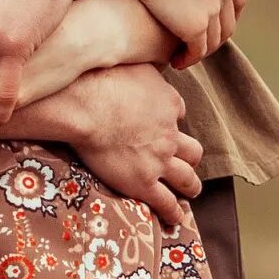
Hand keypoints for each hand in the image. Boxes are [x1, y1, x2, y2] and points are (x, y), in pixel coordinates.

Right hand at [69, 64, 203, 230]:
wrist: (86, 105)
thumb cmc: (101, 79)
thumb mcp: (132, 63)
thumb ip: (141, 68)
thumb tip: (136, 59)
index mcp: (168, 103)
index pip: (177, 112)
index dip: (170, 118)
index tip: (162, 122)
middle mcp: (170, 133)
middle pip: (192, 149)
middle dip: (189, 155)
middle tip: (186, 161)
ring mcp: (160, 160)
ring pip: (187, 178)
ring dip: (190, 186)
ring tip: (190, 191)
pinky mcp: (144, 183)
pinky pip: (167, 203)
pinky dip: (174, 213)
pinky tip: (176, 219)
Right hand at [121, 0, 247, 68]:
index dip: (223, 16)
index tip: (207, 25)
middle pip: (227, 24)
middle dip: (212, 39)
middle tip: (193, 47)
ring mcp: (214, 7)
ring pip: (213, 42)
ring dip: (199, 52)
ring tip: (181, 55)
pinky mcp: (197, 25)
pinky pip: (198, 51)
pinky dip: (188, 59)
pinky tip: (175, 61)